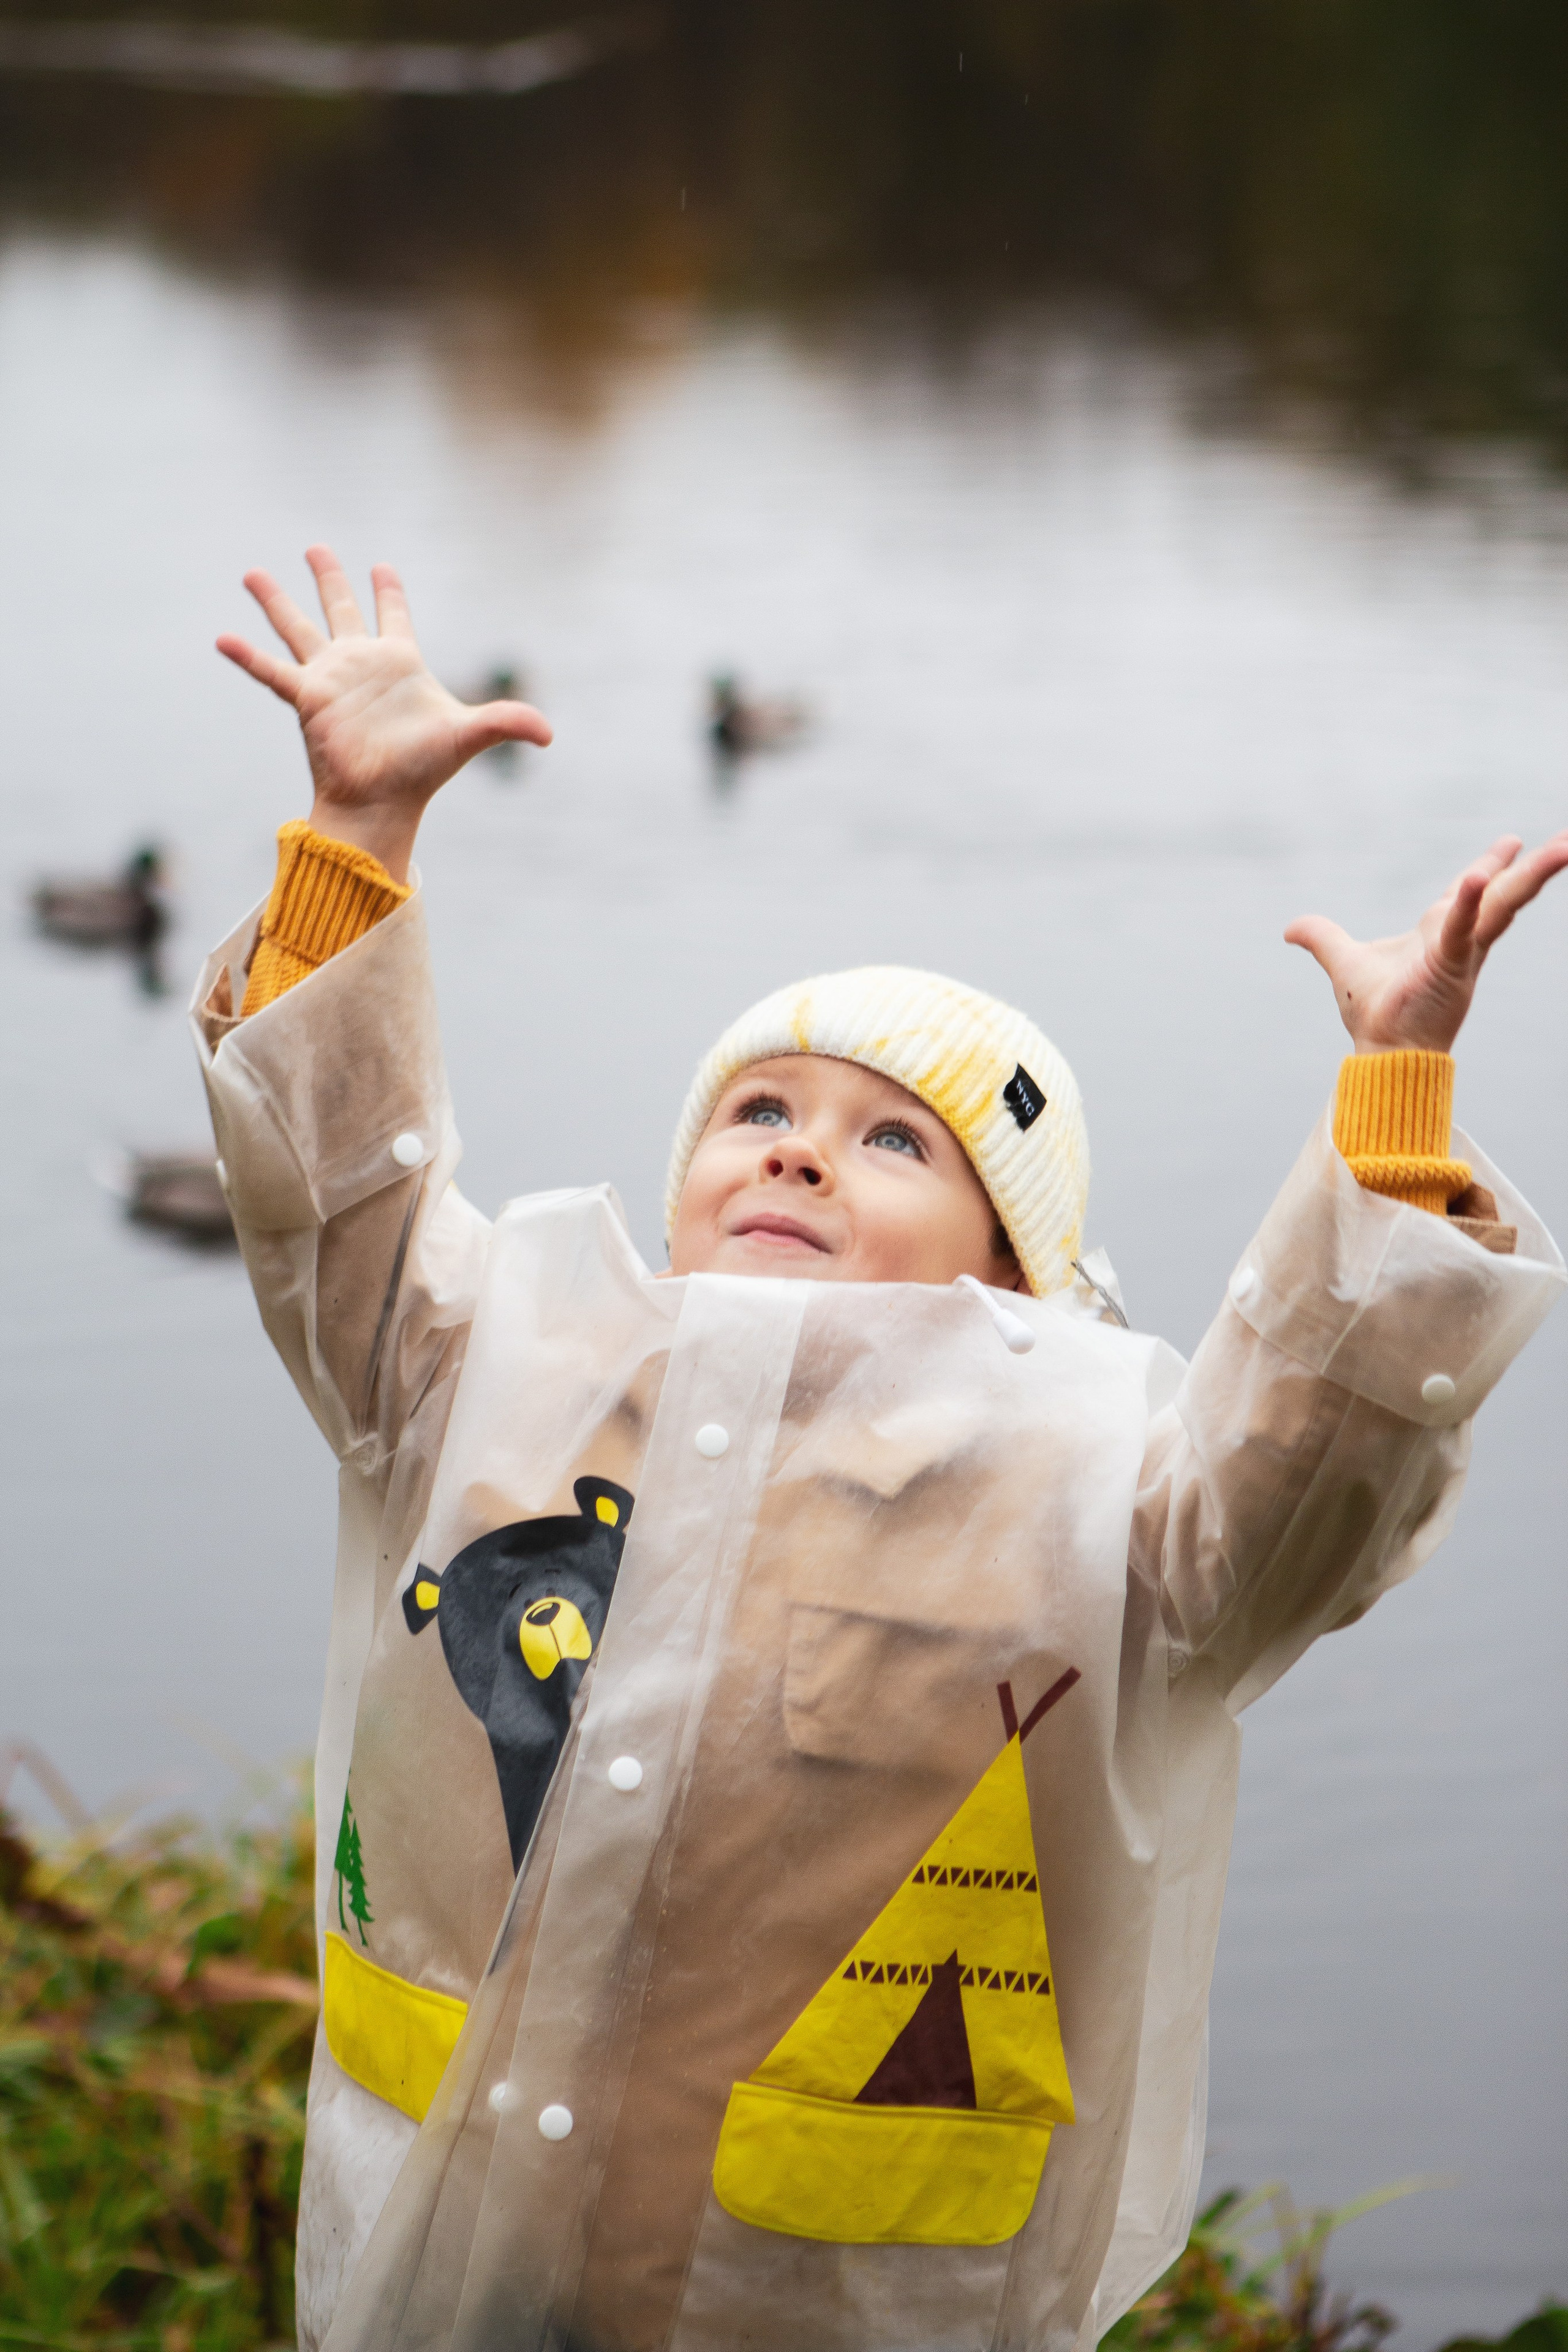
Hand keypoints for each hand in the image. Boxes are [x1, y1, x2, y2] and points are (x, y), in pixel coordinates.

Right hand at [217, 546, 551, 881]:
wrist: (383, 802)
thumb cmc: (422, 771)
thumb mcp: (469, 736)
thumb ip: (507, 722)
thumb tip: (550, 732)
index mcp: (399, 663)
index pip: (395, 615)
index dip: (389, 591)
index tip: (382, 566)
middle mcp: (361, 665)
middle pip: (341, 609)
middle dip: (330, 577)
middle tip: (316, 546)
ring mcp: (330, 680)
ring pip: (299, 629)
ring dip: (276, 601)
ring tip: (251, 572)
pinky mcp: (307, 700)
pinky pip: (272, 672)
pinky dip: (248, 656)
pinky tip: (221, 637)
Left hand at [1286, 830, 1567, 1052]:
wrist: (1380, 1052)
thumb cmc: (1373, 1014)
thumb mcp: (1343, 961)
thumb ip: (1322, 939)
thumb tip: (1291, 929)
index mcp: (1440, 934)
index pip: (1472, 892)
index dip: (1491, 867)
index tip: (1512, 842)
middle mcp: (1459, 940)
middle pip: (1503, 893)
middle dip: (1535, 866)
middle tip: (1567, 840)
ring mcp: (1462, 952)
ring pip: (1502, 904)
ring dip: (1533, 875)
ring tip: (1564, 846)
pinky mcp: (1452, 966)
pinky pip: (1465, 928)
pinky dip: (1471, 902)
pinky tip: (1478, 875)